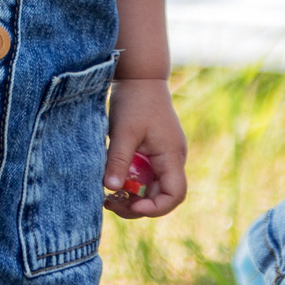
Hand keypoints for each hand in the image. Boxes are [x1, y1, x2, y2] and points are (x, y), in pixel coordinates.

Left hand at [101, 76, 187, 220]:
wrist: (140, 76)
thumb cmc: (134, 101)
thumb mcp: (124, 131)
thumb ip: (118, 160)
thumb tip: (111, 189)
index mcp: (171, 155)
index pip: (175, 195)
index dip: (155, 207)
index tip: (131, 204)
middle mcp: (173, 159)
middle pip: (163, 196)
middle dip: (138, 205)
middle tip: (110, 203)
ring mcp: (165, 156)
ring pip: (154, 188)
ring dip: (134, 196)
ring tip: (109, 196)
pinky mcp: (155, 152)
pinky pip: (148, 177)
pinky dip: (133, 183)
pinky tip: (114, 181)